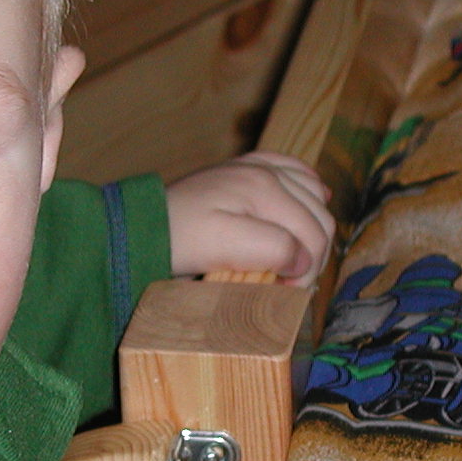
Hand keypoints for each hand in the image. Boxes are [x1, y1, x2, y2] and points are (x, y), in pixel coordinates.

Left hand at [165, 150, 335, 285]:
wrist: (142, 225)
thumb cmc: (180, 240)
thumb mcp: (224, 248)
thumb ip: (273, 248)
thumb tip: (303, 260)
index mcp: (265, 189)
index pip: (314, 235)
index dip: (307, 272)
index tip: (286, 293)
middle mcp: (267, 172)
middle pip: (319, 218)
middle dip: (313, 254)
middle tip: (290, 282)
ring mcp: (259, 167)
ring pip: (315, 197)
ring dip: (313, 229)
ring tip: (293, 258)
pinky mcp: (250, 169)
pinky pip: (298, 172)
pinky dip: (310, 190)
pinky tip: (311, 205)